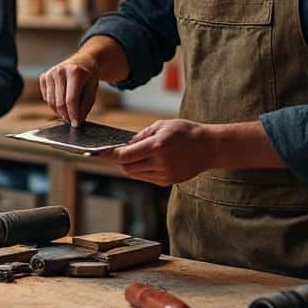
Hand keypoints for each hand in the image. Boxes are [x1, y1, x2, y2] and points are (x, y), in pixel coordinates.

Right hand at [40, 52, 99, 126]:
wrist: (83, 61)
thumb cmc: (88, 77)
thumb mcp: (92, 90)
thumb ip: (85, 106)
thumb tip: (76, 121)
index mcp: (74, 72)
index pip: (71, 100)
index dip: (73, 114)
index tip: (76, 124)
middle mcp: (59, 71)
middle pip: (59, 103)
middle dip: (66, 116)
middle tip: (72, 122)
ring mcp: (49, 73)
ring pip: (51, 102)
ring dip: (59, 112)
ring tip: (69, 113)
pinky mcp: (43, 77)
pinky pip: (46, 98)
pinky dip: (54, 104)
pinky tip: (62, 101)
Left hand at [94, 119, 212, 186]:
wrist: (210, 148)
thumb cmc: (186, 132)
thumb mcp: (162, 125)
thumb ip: (142, 135)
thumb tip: (124, 145)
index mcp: (157, 147)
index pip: (124, 156)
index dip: (108, 155)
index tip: (97, 153)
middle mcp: (160, 163)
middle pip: (126, 167)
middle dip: (117, 160)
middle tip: (111, 152)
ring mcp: (164, 175)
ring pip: (134, 173)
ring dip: (127, 165)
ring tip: (128, 155)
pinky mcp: (167, 181)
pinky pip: (145, 177)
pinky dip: (139, 169)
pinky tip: (142, 160)